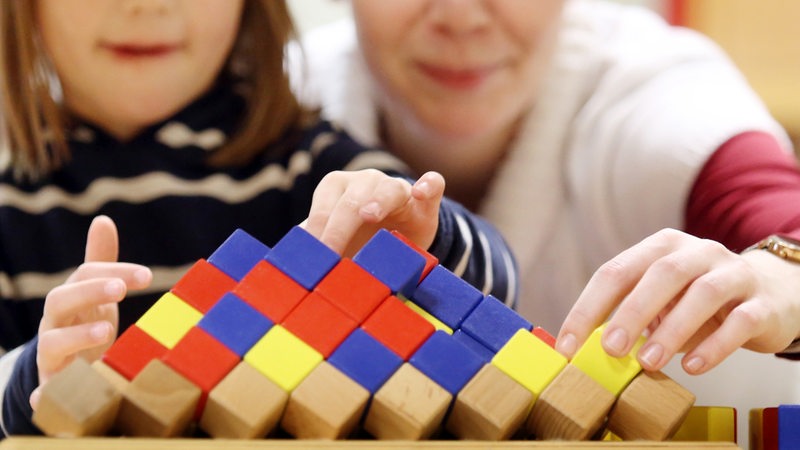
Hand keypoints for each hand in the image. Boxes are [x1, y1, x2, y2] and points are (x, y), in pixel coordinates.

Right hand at [32, 215, 151, 408]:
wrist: (66, 366)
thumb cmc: (86, 322)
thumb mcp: (96, 293)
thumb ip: (101, 261)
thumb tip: (102, 220)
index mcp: (70, 298)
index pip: (85, 275)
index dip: (114, 271)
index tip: (147, 275)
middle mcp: (55, 324)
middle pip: (60, 301)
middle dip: (89, 292)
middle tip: (121, 290)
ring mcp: (51, 355)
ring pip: (51, 343)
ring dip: (76, 337)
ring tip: (105, 332)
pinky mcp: (52, 385)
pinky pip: (45, 391)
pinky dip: (45, 396)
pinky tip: (48, 398)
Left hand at [304, 170, 443, 255]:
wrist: (399, 236)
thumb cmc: (360, 238)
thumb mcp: (336, 240)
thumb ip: (316, 244)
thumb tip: (292, 263)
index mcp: (338, 187)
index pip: (325, 205)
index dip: (316, 230)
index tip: (311, 258)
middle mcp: (366, 181)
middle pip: (351, 200)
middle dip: (338, 227)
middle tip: (330, 253)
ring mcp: (397, 188)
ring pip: (388, 189)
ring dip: (377, 200)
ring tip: (367, 215)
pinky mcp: (426, 200)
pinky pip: (432, 185)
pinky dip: (428, 184)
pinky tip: (421, 191)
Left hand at [555, 228, 799, 374]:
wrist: (771, 293)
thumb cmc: (696, 299)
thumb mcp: (660, 298)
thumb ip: (630, 313)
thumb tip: (591, 346)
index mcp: (661, 247)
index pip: (616, 272)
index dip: (588, 308)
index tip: (568, 345)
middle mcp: (697, 252)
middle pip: (660, 274)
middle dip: (631, 312)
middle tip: (610, 349)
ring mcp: (733, 273)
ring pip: (703, 293)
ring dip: (672, 329)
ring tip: (649, 362)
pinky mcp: (762, 302)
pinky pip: (740, 321)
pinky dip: (715, 345)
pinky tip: (692, 366)